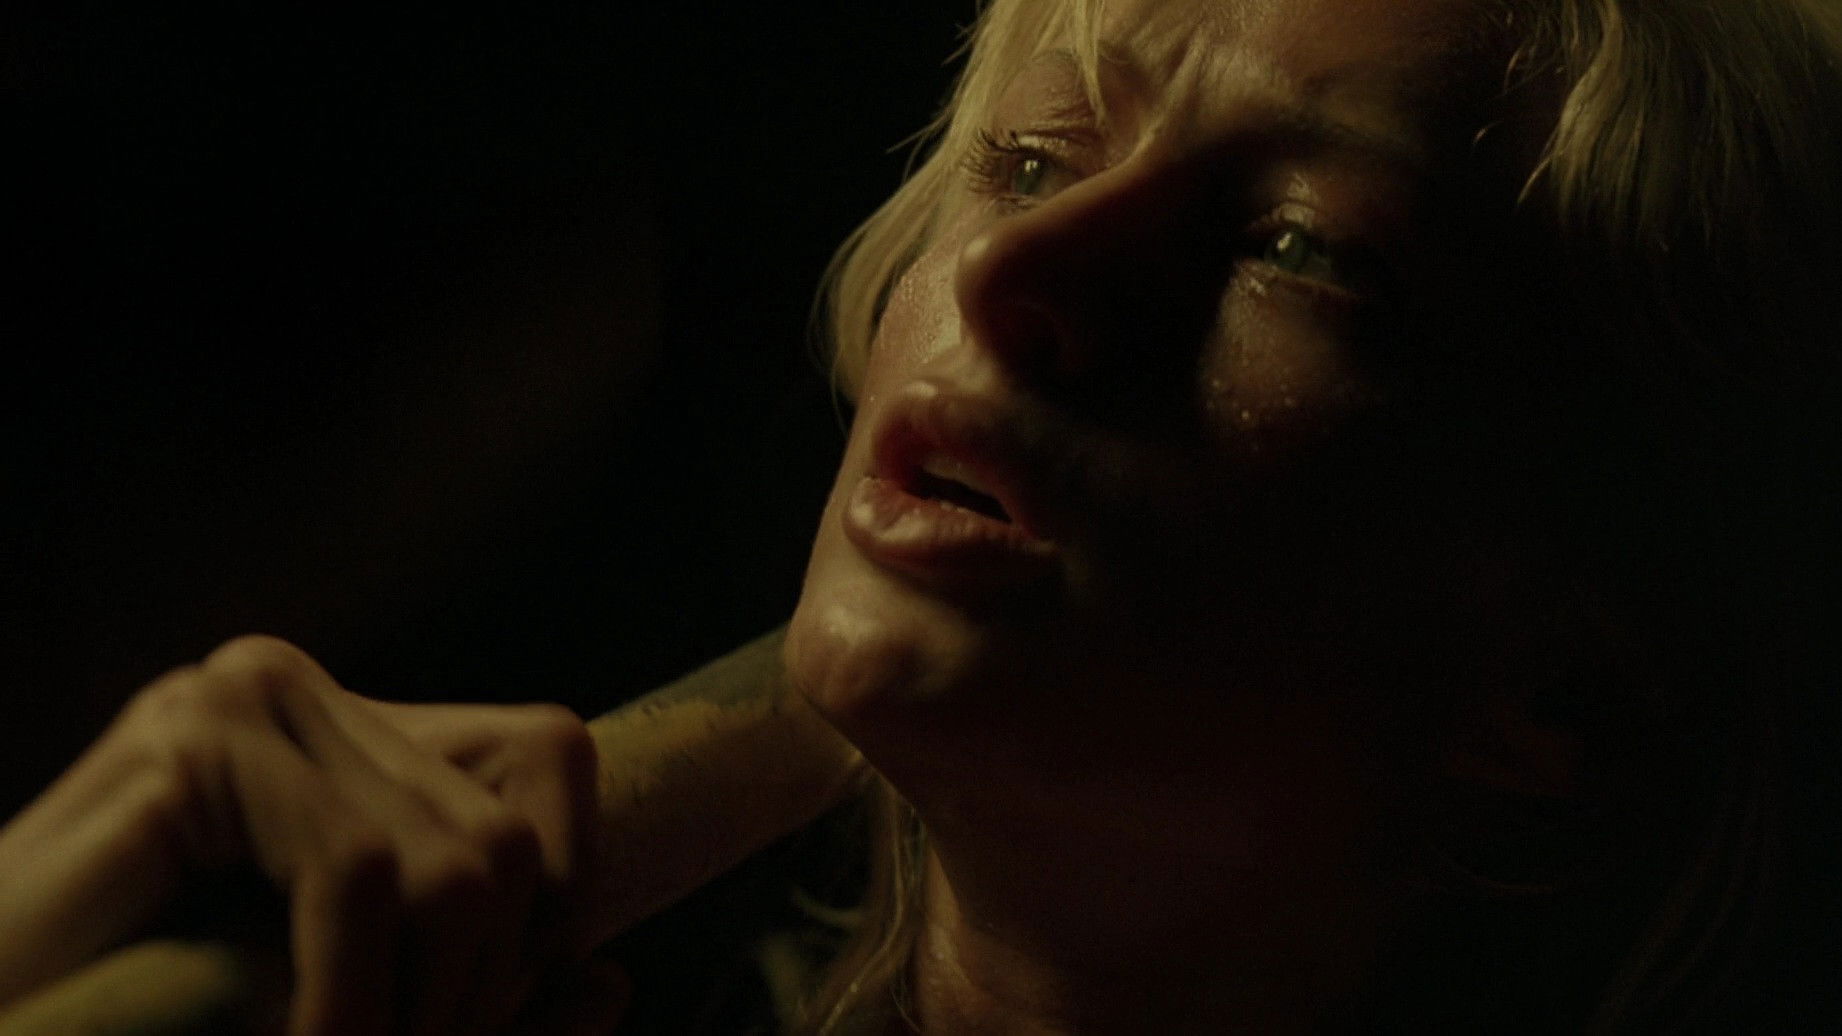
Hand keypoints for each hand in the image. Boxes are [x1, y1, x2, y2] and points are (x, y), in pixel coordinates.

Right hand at [0, 635, 605, 1034]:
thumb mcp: (345, 1007)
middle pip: (505, 830)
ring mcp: (238, 699)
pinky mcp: (190, 743)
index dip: (557, 901)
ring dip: (423, 1013)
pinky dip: (351, 1001)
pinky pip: (355, 874)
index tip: (483, 1017)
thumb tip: (616, 986)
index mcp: (341, 731)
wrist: (1, 1021)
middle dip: (481, 988)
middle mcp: (296, 688)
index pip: (544, 763)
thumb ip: (475, 1003)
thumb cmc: (154, 1022)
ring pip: (450, 858)